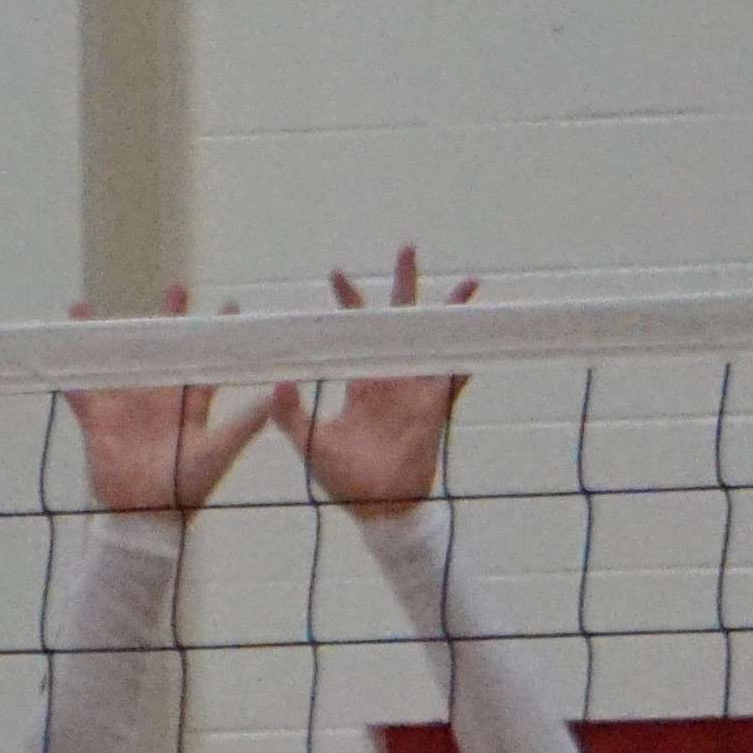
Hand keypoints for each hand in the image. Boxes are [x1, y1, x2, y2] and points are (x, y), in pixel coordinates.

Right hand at [65, 286, 286, 521]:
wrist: (143, 516)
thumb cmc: (184, 489)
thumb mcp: (216, 453)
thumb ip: (243, 423)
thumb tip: (275, 391)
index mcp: (190, 406)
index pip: (208, 362)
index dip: (219, 336)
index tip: (230, 305)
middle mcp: (159, 400)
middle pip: (166, 350)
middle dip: (171, 320)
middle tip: (178, 286)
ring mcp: (127, 408)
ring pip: (117, 361)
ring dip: (107, 336)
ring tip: (90, 308)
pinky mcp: (98, 421)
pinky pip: (80, 390)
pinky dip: (69, 371)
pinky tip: (61, 346)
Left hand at [272, 246, 473, 524]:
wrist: (376, 506)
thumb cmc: (342, 477)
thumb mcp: (309, 441)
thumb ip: (290, 413)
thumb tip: (276, 380)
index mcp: (360, 380)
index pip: (352, 329)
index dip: (346, 300)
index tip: (335, 272)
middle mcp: (390, 376)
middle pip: (398, 318)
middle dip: (404, 282)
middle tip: (406, 247)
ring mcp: (416, 388)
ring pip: (436, 338)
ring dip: (451, 310)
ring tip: (468, 281)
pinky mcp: (436, 407)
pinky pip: (453, 377)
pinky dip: (463, 358)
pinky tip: (476, 336)